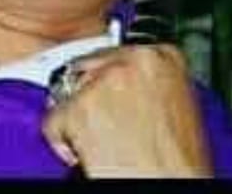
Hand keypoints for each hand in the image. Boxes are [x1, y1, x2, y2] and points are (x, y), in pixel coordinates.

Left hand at [41, 44, 212, 177]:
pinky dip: (62, 140)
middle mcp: (134, 61)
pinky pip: (53, 121)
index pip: (119, 51)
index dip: (108, 76)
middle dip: (89, 96)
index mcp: (165, 59)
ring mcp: (104, 82)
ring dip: (78, 119)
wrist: (171, 186)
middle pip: (88, 68)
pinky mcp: (78, 107)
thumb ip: (148, 87)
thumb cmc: (177, 166)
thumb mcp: (174, 110)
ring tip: (107, 144)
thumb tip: (127, 87)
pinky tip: (92, 153)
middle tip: (106, 126)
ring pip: (68, 93)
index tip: (108, 92)